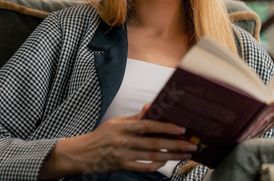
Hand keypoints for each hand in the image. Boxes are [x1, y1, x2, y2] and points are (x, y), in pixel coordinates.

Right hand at [38, 106, 196, 178]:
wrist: (83, 154)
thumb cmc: (101, 136)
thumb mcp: (116, 122)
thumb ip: (135, 117)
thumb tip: (151, 107)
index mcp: (122, 127)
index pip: (148, 125)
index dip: (166, 127)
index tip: (181, 129)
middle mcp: (123, 141)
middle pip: (153, 143)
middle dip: (175, 144)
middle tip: (190, 145)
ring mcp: (123, 155)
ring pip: (152, 156)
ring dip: (171, 156)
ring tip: (185, 154)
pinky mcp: (123, 166)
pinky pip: (144, 167)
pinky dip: (157, 165)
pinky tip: (166, 162)